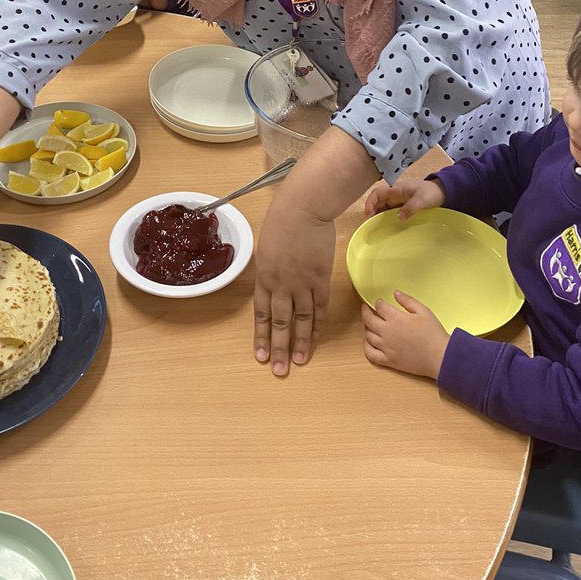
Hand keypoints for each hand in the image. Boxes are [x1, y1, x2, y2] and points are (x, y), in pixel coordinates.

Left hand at [253, 193, 334, 376]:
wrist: (303, 209)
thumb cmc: (282, 220)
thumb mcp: (266, 246)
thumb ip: (269, 268)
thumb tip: (271, 280)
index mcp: (264, 277)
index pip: (262, 314)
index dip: (262, 335)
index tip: (260, 355)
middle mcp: (280, 285)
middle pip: (280, 323)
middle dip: (278, 348)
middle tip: (278, 370)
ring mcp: (301, 284)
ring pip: (300, 320)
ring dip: (299, 343)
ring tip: (298, 363)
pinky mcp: (320, 279)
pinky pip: (319, 307)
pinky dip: (316, 325)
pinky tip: (315, 339)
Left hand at [361, 292, 448, 378]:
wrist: (439, 357)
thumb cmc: (433, 333)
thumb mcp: (424, 311)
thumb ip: (408, 300)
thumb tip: (396, 293)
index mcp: (395, 318)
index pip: (380, 307)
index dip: (378, 303)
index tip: (380, 302)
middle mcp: (387, 332)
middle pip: (369, 320)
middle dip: (366, 312)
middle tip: (366, 309)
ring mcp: (386, 347)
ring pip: (368, 335)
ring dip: (367, 328)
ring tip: (370, 324)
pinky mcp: (388, 361)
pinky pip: (370, 354)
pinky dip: (366, 346)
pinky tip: (369, 342)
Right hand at [364, 177, 444, 218]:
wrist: (443, 192)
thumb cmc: (432, 193)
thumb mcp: (422, 200)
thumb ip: (410, 208)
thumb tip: (398, 217)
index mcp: (397, 189)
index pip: (378, 193)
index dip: (370, 202)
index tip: (368, 213)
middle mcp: (395, 194)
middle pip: (378, 200)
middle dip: (372, 210)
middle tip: (369, 223)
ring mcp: (399, 200)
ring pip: (384, 206)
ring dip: (378, 214)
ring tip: (375, 226)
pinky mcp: (403, 205)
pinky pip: (391, 210)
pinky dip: (386, 217)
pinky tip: (387, 225)